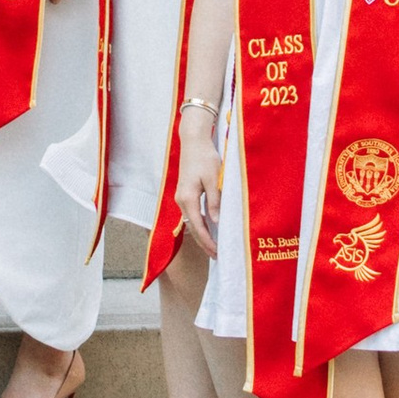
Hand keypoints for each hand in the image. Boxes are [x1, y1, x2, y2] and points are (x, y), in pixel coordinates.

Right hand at [177, 124, 222, 255]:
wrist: (193, 141)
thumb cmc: (205, 157)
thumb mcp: (213, 179)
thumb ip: (214, 201)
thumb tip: (216, 222)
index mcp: (188, 198)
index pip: (198, 226)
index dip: (207, 241)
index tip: (217, 252)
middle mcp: (181, 200)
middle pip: (192, 228)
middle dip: (203, 243)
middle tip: (216, 256)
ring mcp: (181, 197)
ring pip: (190, 222)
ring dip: (201, 235)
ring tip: (213, 246)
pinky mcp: (184, 193)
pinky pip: (191, 214)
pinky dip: (199, 225)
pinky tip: (208, 228)